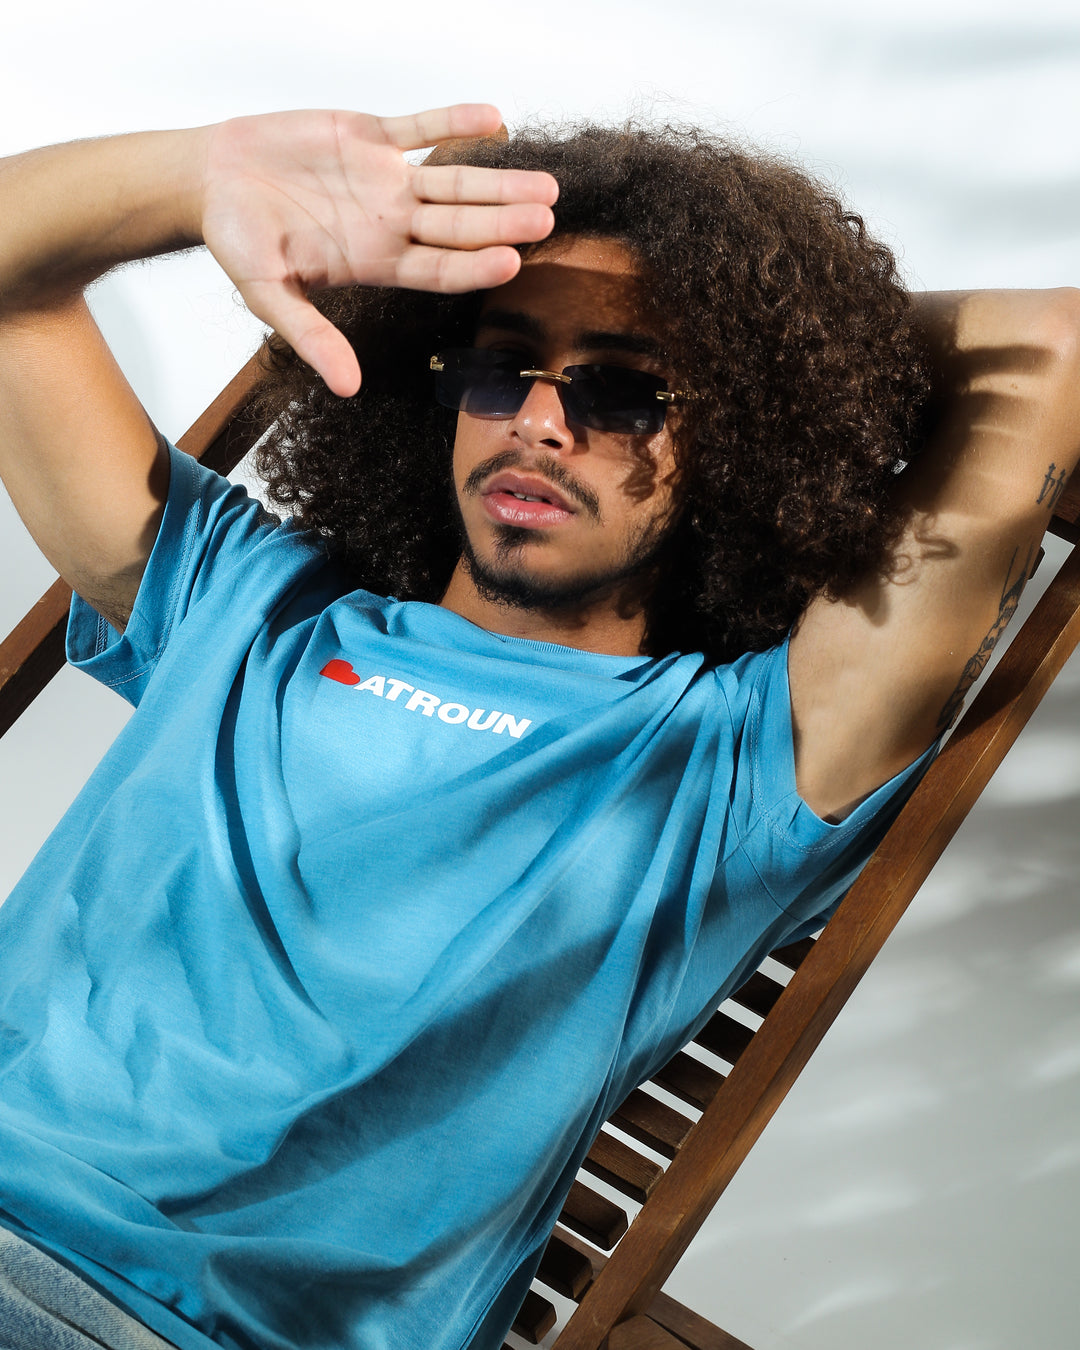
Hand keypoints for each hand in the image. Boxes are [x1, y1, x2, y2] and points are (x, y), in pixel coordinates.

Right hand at [200, 105, 557, 395]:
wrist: (211, 180)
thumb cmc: (238, 240)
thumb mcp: (269, 294)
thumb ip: (310, 336)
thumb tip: (346, 387)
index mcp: (375, 262)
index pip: (438, 269)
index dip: (474, 265)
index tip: (510, 261)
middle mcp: (391, 224)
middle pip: (460, 226)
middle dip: (502, 221)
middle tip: (545, 218)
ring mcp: (386, 180)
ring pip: (454, 181)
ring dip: (498, 180)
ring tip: (544, 182)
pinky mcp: (371, 137)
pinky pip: (421, 126)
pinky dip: (454, 121)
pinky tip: (495, 119)